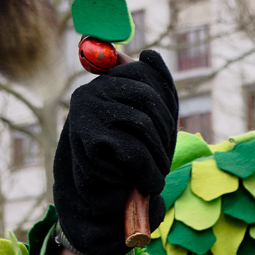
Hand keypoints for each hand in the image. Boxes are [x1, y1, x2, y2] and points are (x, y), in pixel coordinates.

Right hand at [53, 50, 178, 254]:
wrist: (101, 199)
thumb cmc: (129, 157)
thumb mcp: (151, 120)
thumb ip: (156, 87)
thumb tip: (150, 54)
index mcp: (107, 81)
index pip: (150, 76)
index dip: (167, 109)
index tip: (162, 134)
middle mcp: (91, 90)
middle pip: (151, 101)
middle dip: (166, 135)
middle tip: (162, 159)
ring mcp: (87, 112)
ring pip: (145, 127)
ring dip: (159, 158)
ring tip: (153, 174)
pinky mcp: (89, 139)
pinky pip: (135, 153)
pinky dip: (150, 174)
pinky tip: (146, 185)